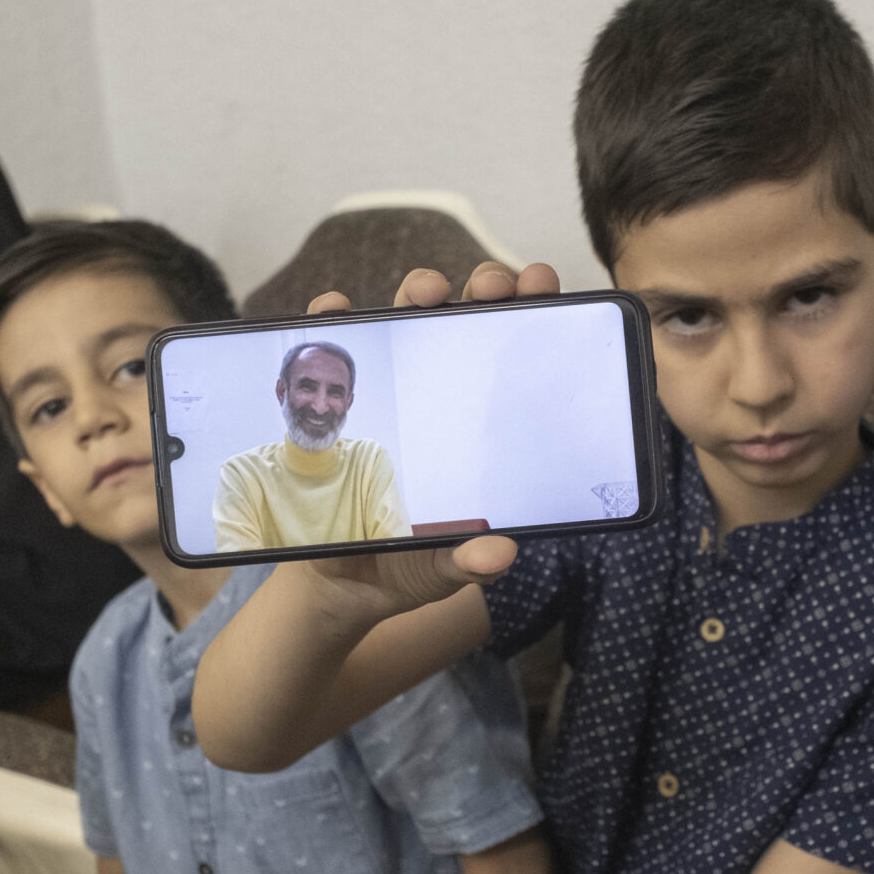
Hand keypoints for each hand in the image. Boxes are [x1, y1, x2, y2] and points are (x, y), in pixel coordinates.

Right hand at [285, 259, 564, 621]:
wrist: (337, 586)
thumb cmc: (405, 565)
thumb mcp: (444, 568)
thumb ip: (470, 561)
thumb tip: (498, 552)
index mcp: (480, 425)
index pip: (515, 356)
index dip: (534, 312)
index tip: (543, 288)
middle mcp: (440, 395)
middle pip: (468, 320)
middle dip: (485, 288)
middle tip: (493, 287)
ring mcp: (389, 391)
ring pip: (407, 318)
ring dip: (419, 290)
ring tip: (426, 292)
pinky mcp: (336, 398)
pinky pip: (333, 346)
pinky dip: (331, 319)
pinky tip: (334, 312)